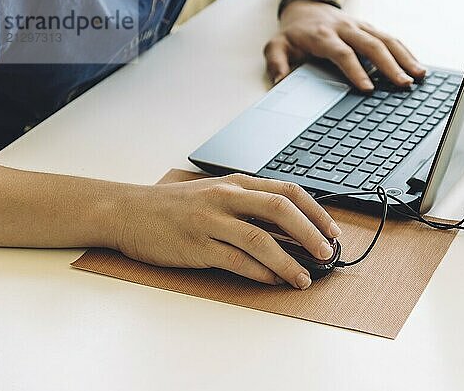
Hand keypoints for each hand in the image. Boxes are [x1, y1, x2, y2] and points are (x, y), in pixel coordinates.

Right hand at [115, 174, 341, 289]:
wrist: (130, 211)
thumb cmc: (176, 206)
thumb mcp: (216, 194)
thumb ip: (249, 206)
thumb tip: (289, 231)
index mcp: (236, 183)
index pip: (287, 191)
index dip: (315, 212)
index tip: (332, 231)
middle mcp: (227, 197)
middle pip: (280, 211)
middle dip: (310, 234)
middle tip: (326, 254)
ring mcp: (211, 220)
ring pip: (261, 239)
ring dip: (288, 261)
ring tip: (304, 278)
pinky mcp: (197, 245)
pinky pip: (236, 260)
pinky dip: (259, 272)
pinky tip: (273, 281)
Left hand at [264, 0, 425, 89]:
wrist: (304, 10)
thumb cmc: (293, 35)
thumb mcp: (276, 46)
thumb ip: (277, 63)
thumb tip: (281, 82)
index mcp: (322, 36)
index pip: (342, 53)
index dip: (355, 71)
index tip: (367, 89)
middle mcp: (345, 29)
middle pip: (371, 45)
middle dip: (389, 66)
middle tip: (403, 84)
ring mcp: (360, 27)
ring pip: (385, 39)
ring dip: (404, 57)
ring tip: (418, 75)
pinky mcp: (369, 28)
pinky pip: (390, 38)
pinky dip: (405, 51)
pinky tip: (416, 65)